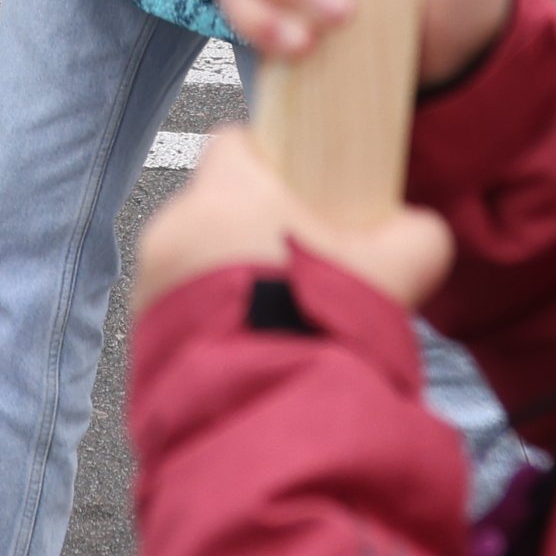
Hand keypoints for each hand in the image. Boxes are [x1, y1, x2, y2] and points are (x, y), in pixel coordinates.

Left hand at [128, 119, 452, 319]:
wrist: (273, 413)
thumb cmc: (326, 319)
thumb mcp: (398, 268)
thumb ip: (413, 232)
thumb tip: (416, 229)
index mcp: (228, 190)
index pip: (234, 143)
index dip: (268, 162)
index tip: (298, 193)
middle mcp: (175, 225)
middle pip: (214, 206)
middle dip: (250, 231)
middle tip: (295, 268)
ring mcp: (150, 281)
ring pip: (192, 260)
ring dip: (224, 278)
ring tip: (272, 318)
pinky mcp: (138, 333)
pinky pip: (176, 310)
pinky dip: (207, 321)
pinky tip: (248, 350)